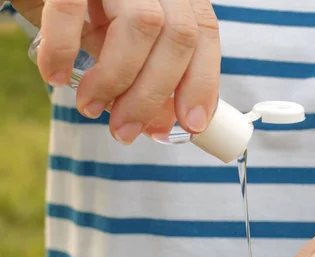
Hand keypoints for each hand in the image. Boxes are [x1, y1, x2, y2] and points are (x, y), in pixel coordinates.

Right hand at [12, 0, 219, 143]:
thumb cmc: (83, 7)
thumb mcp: (119, 38)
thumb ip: (141, 75)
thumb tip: (157, 124)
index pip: (203, 34)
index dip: (202, 82)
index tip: (191, 124)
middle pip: (179, 36)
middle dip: (154, 95)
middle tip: (125, 130)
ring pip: (143, 23)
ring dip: (116, 79)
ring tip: (89, 106)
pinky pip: (72, 8)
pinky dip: (64, 48)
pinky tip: (56, 75)